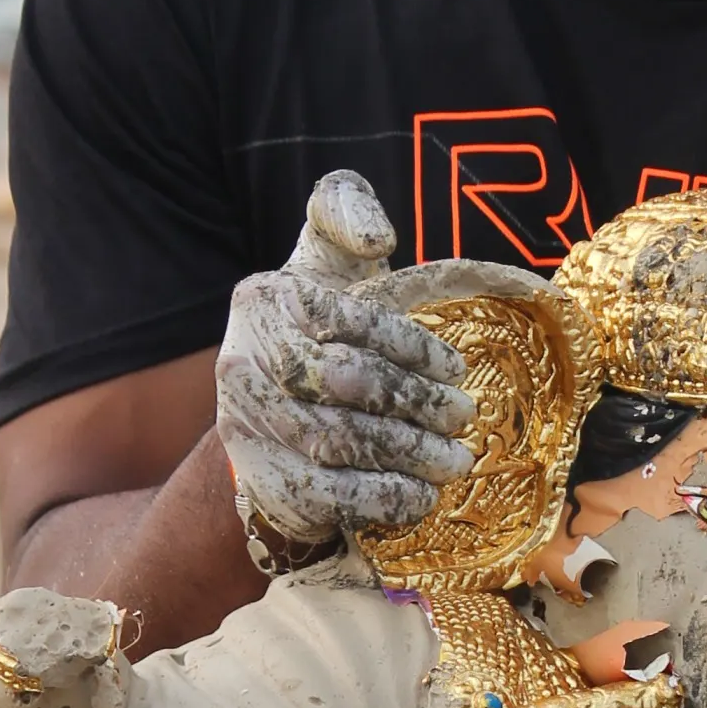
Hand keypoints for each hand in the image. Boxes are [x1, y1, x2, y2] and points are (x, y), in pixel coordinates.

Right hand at [215, 171, 475, 551]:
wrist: (272, 413)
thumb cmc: (322, 325)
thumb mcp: (327, 258)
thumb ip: (343, 209)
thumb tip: (376, 236)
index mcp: (264, 298)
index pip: (344, 319)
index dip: (408, 345)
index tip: (454, 368)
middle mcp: (243, 359)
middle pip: (344, 382)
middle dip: (416, 402)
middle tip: (464, 416)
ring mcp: (247, 424)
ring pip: (340, 440)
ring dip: (408, 453)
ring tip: (455, 459)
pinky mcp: (263, 479)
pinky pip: (328, 493)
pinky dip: (381, 498)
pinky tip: (421, 496)